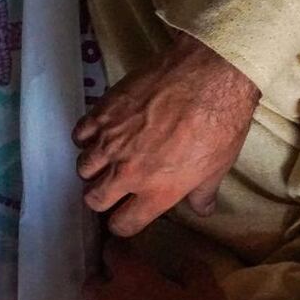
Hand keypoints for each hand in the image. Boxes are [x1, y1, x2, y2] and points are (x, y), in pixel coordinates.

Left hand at [72, 242, 231, 299]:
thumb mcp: (208, 293)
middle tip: (126, 297)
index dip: (120, 252)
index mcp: (131, 278)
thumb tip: (179, 260)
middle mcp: (104, 299)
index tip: (126, 257)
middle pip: (93, 281)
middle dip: (108, 284)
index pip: (112, 250)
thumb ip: (190, 267)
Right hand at [73, 33, 259, 236]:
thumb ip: (202, 194)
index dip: (123, 223)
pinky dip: (87, 138)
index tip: (125, 215)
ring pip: (82, 169)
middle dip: (102, 197)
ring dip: (93, 168)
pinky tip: (101, 134)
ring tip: (106, 158)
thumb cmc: (219, 123)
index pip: (122, 225)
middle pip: (93, 200)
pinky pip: (79, 136)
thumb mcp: (218, 167)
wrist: (209, 74)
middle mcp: (127, 173)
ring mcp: (110, 142)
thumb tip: (201, 210)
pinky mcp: (102, 113)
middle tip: (112, 186)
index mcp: (156, 192)